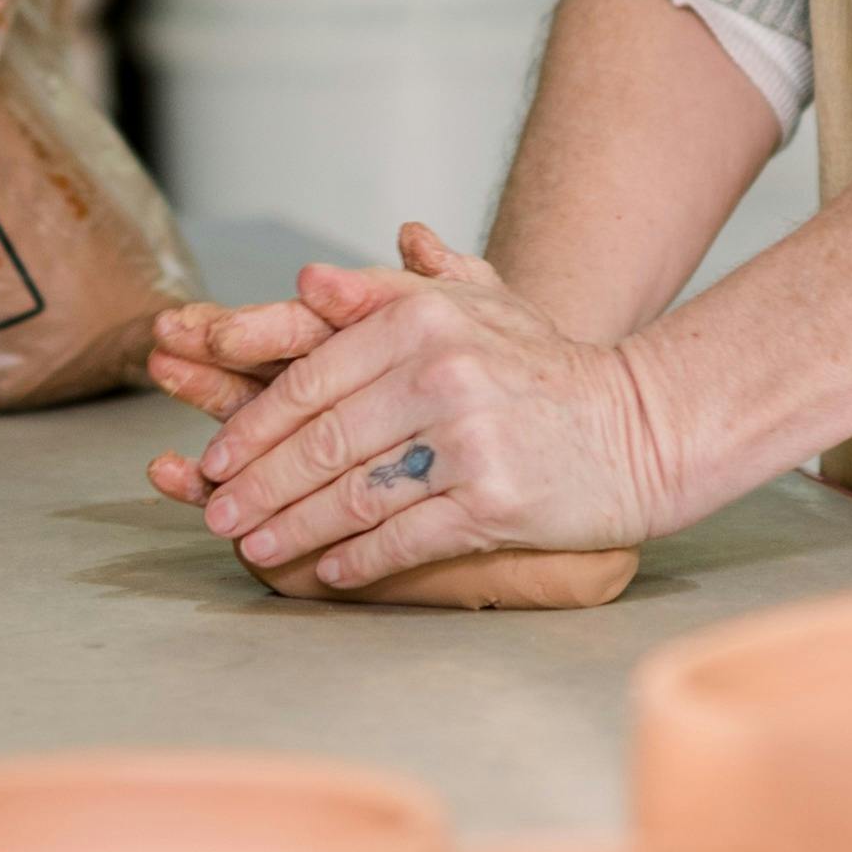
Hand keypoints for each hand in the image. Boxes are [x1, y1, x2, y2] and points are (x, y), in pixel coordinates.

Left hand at [157, 227, 683, 592]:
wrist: (639, 427)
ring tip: (251, 547)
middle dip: (256, 485)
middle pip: (321, 443)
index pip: (309, 378)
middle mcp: (442, 373)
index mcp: (422, 319)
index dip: (250, 424)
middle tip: (214, 513)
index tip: (212, 458)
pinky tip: (325, 573)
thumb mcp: (472, 306)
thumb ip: (388, 290)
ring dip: (292, 528)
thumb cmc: (540, 367)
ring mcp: (469, 441)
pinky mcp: (495, 501)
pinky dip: (358, 560)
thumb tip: (308, 278)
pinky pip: (405, 538)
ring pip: (354, 495)